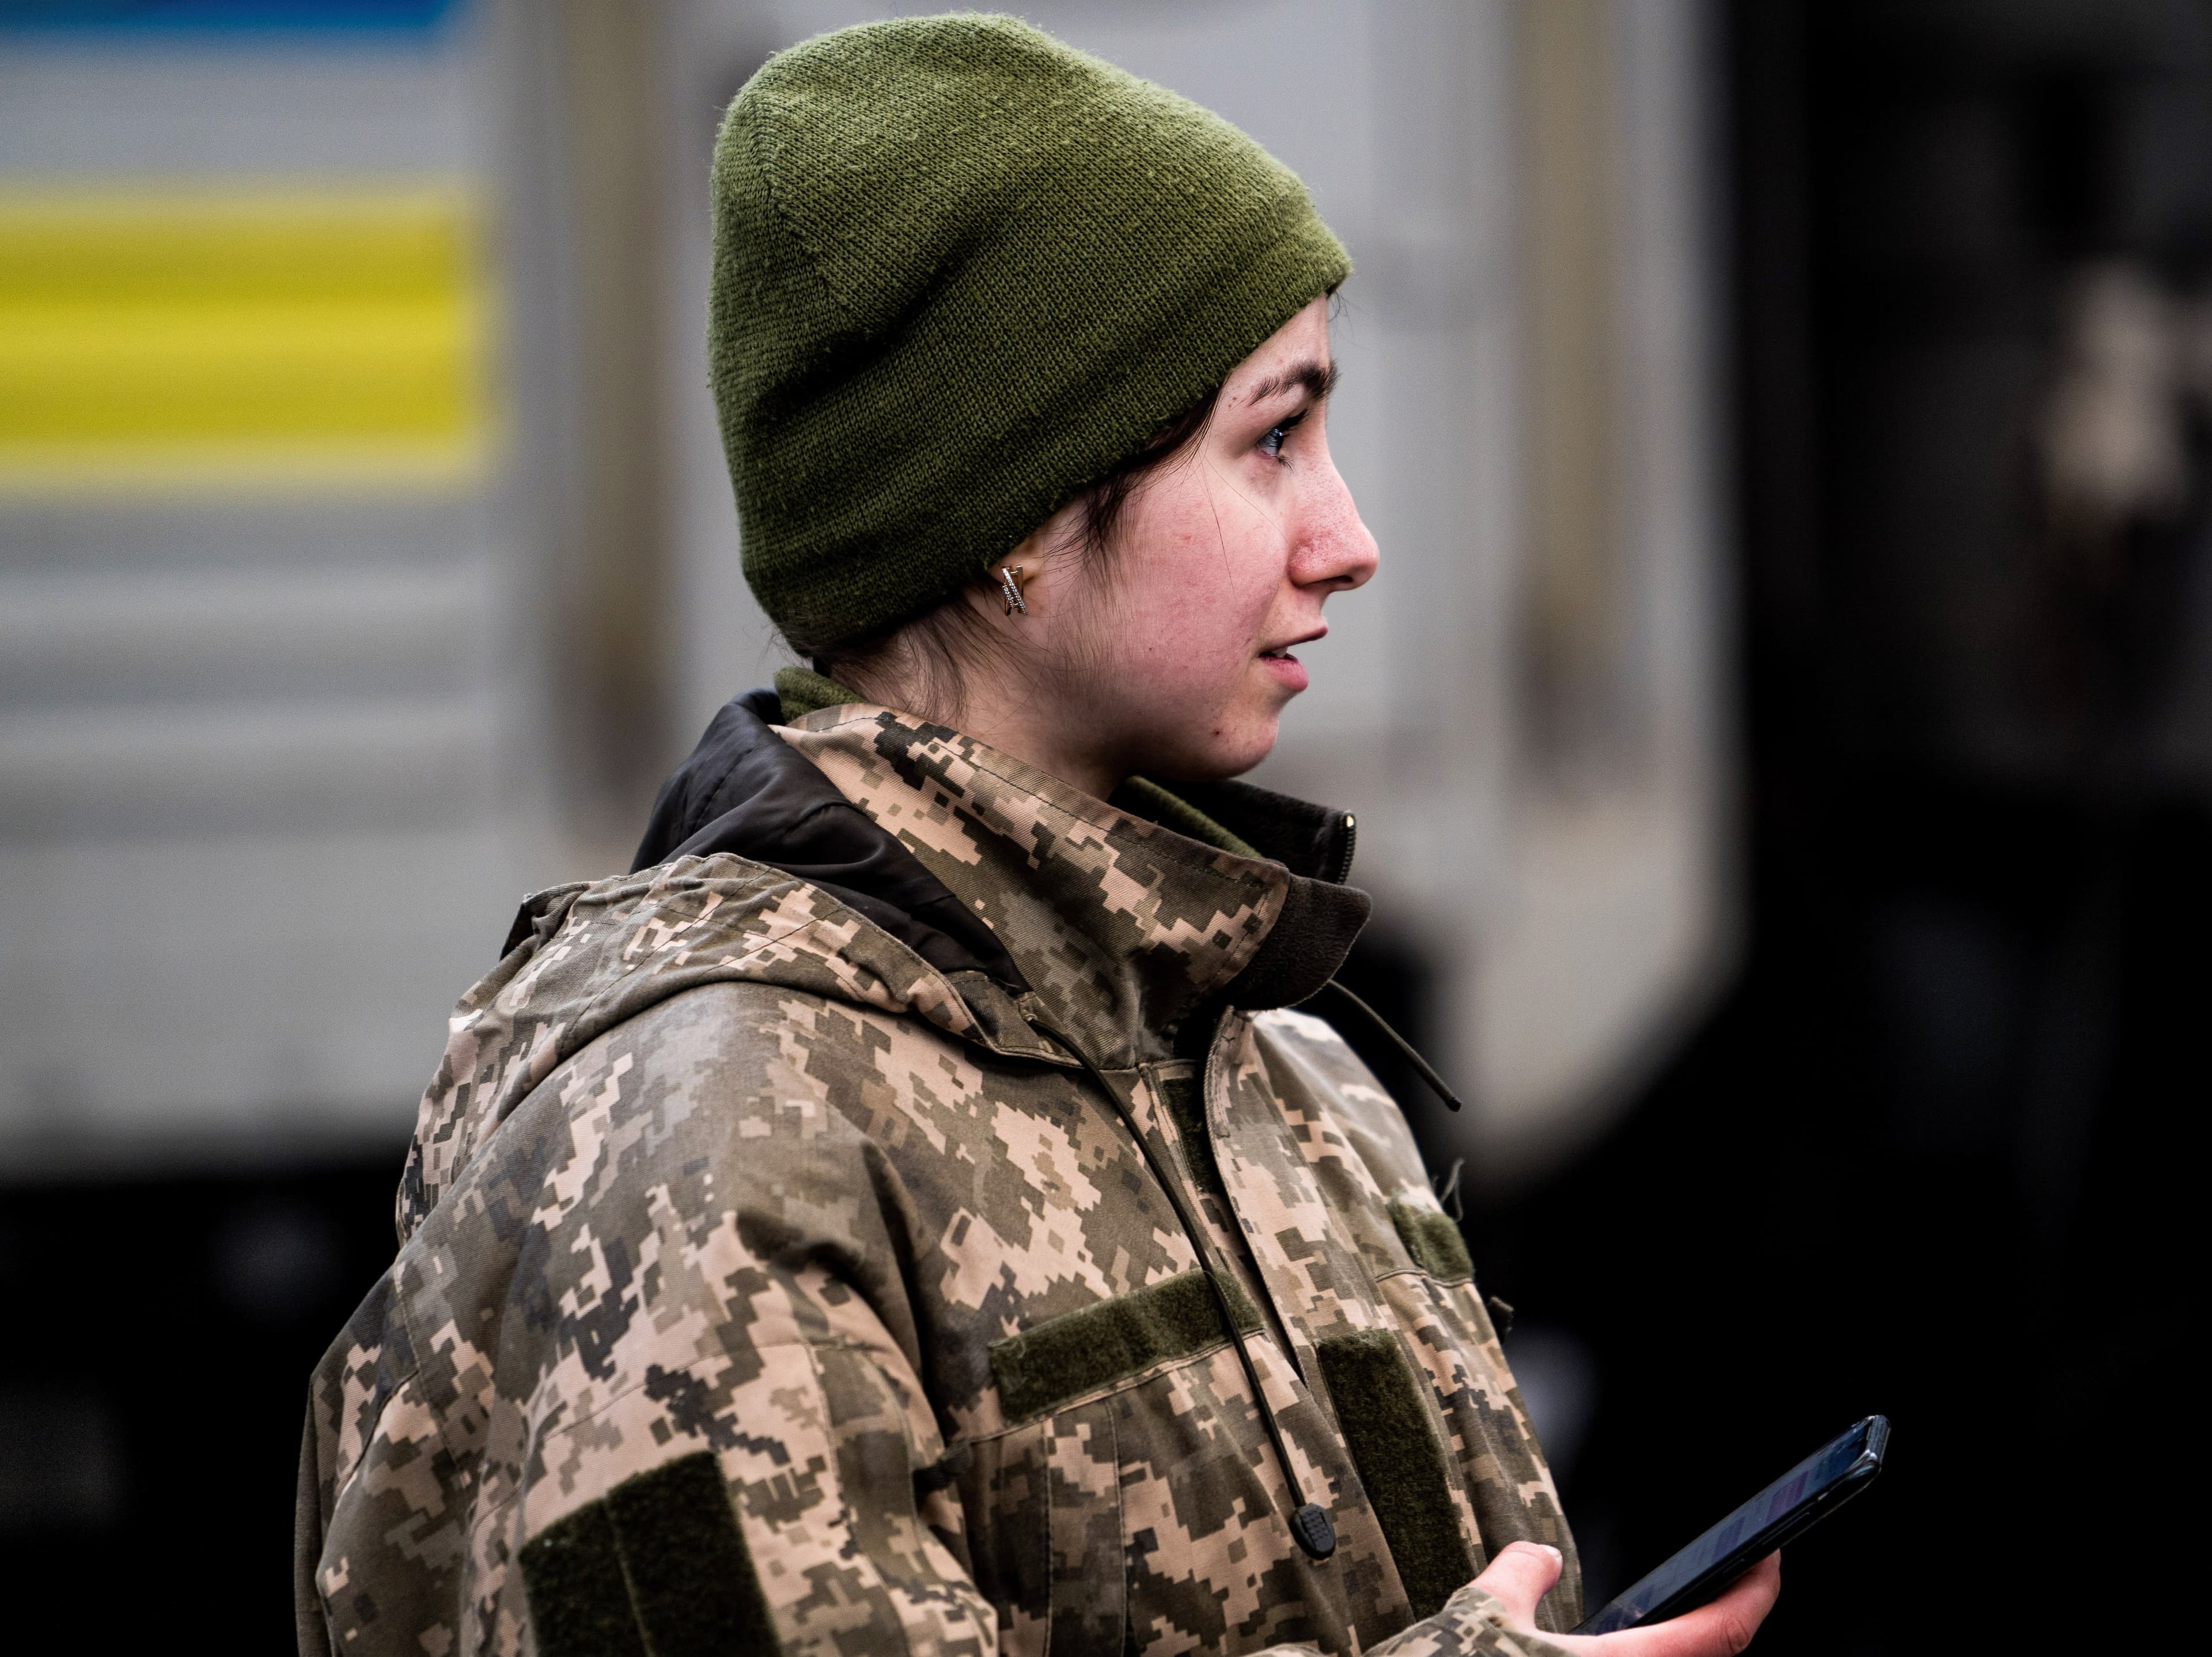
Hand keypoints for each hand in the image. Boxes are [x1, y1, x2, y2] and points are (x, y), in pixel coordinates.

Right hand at [1472, 1541, 1780, 1655]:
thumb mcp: (1483, 1611)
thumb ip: (1522, 1573)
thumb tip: (1544, 1557)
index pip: (1722, 1634)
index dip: (1756, 1595)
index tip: (1768, 1561)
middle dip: (1723, 1621)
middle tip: (1725, 1581)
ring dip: (1685, 1644)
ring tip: (1679, 1612)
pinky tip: (1620, 1648)